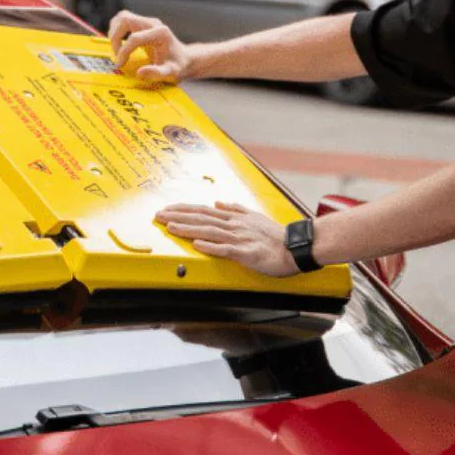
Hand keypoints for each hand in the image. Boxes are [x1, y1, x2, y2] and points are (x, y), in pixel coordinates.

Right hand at [108, 10, 193, 82]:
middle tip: (117, 54)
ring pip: (122, 17)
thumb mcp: (171, 72)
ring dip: (114, 32)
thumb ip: (156, 73)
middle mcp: (153, 23)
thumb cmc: (177, 65)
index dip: (123, 52)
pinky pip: (124, 20)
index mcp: (160, 33)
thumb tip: (140, 73)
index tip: (120, 64)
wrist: (184, 58)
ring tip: (118, 49)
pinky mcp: (142, 23)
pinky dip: (117, 30)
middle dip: (115, 37)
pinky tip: (120, 43)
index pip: (134, 38)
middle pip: (125, 20)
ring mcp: (147, 21)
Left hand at [155, 201, 297, 276]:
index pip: (203, 211)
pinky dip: (210, 247)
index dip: (183, 210)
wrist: (296, 247)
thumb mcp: (254, 217)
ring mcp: (239, 238)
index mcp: (234, 218)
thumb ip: (235, 209)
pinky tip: (197, 245)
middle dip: (178, 217)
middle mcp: (234, 225)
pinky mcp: (247, 252)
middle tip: (158, 216)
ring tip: (170, 228)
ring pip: (209, 232)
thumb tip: (219, 202)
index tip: (166, 210)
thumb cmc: (276, 235)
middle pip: (201, 219)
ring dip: (188, 229)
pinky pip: (226, 249)